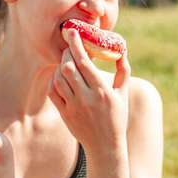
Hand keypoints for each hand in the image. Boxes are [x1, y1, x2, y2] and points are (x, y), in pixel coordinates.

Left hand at [48, 28, 130, 152]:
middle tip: (69, 47)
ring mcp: (74, 107)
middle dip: (67, 53)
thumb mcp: (123, 93)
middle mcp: (87, 98)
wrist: (105, 145)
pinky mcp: (65, 114)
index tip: (72, 31)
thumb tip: (121, 49)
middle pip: (68, 68)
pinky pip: (54, 92)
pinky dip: (54, 80)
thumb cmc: (117, 116)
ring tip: (66, 61)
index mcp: (102, 90)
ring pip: (59, 79)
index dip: (76, 44)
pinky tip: (60, 76)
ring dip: (60, 66)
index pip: (84, 62)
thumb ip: (123, 70)